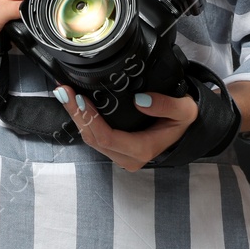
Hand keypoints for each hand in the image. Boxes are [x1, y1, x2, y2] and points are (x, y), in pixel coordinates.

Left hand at [53, 84, 198, 171]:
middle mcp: (128, 158)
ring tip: (64, 93)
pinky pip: (94, 137)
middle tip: (63, 90)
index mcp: (142, 150)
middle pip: (93, 139)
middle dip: (76, 114)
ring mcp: (120, 155)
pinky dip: (83, 119)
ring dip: (76, 116)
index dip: (91, 119)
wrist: (186, 129)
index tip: (80, 98)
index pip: (107, 137)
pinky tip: (75, 103)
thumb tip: (139, 100)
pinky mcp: (116, 148)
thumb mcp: (183, 110)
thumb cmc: (184, 120)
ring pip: (90, 139)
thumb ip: (165, 105)